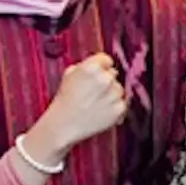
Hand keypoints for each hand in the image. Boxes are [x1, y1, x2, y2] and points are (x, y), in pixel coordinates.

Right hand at [26, 52, 129, 169]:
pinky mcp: (120, 109)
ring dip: (111, 94)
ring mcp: (114, 94)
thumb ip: (86, 65)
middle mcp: (105, 79)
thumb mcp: (69, 74)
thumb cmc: (64, 101)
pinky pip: (122, 103)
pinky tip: (100, 110)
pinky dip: (114, 107)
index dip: (101, 66)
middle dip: (105, 81)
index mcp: (92, 68)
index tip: (98, 73)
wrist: (63, 125)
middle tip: (93, 92)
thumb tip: (98, 64)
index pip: (106, 59)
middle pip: (113, 74)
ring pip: (118, 89)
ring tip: (95, 103)